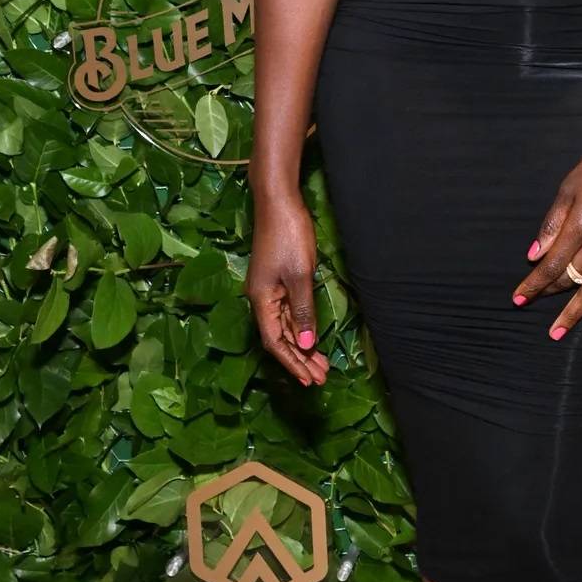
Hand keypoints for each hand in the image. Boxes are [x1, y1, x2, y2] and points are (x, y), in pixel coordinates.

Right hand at [246, 192, 328, 386]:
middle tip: (320, 378)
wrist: (279, 201)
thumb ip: (302, 310)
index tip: (309, 380)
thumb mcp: (300, 276)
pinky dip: (300, 326)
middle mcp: (261, 298)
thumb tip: (305, 344)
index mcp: (261, 300)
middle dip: (299, 359)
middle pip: (279, 337)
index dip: (292, 363)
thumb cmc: (289, 236)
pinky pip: (287, 312)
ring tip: (320, 364)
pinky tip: (310, 335)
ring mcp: (268, 288)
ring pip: (284, 326)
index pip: (274, 342)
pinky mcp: (277, 279)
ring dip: (301, 346)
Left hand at [512, 127, 581, 337]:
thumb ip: (551, 223)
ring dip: (576, 312)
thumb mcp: (569, 187)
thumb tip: (533, 256)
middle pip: (570, 278)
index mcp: (580, 226)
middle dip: (549, 293)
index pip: (551, 265)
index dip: (533, 284)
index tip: (518, 298)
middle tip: (532, 306)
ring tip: (560, 331)